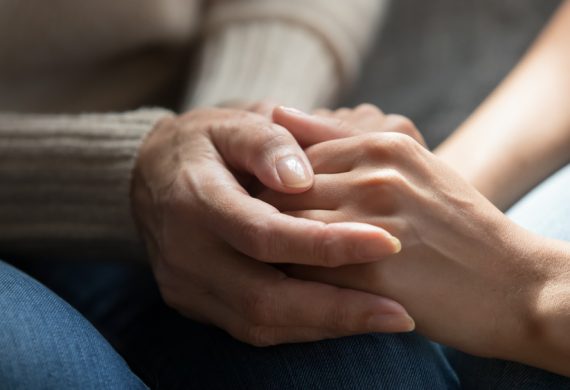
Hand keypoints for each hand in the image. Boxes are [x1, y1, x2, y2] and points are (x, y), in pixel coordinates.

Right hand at [131, 107, 411, 345]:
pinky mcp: (192, 301)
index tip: (389, 243)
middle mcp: (184, 253)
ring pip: (258, 323)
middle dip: (336, 310)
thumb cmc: (205, 144)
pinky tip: (342, 318)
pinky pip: (250, 328)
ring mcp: (184, 284)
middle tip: (400, 314)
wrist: (150, 175)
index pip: (264, 234)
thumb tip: (304, 178)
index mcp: (194, 200)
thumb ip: (268, 143)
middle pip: (262, 298)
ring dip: (325, 326)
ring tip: (382, 319)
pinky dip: (301, 327)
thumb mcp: (234, 123)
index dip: (327, 244)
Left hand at [260, 108, 551, 358]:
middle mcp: (376, 177)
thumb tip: (279, 113)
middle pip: (283, 190)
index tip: (268, 210)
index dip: (274, 189)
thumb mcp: (411, 166)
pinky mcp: (371, 274)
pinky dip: (291, 276)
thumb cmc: (457, 224)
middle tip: (258, 239)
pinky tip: (294, 284)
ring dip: (272, 246)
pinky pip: (304, 269)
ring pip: (285, 228)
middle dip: (265, 216)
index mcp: (383, 145)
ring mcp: (373, 224)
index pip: (294, 158)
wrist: (514, 284)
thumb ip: (344, 140)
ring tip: (272, 261)